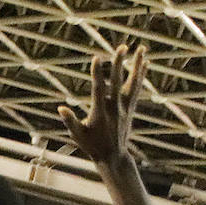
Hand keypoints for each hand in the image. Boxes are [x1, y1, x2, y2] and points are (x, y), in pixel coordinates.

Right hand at [58, 44, 146, 165]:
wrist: (113, 157)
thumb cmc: (92, 146)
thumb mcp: (78, 135)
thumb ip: (70, 121)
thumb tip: (61, 109)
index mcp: (101, 112)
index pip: (99, 89)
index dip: (97, 73)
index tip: (96, 58)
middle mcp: (115, 107)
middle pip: (118, 81)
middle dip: (119, 63)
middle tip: (122, 47)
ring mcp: (125, 107)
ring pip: (133, 82)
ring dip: (137, 65)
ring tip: (141, 49)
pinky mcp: (131, 108)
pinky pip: (138, 88)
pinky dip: (141, 75)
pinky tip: (144, 63)